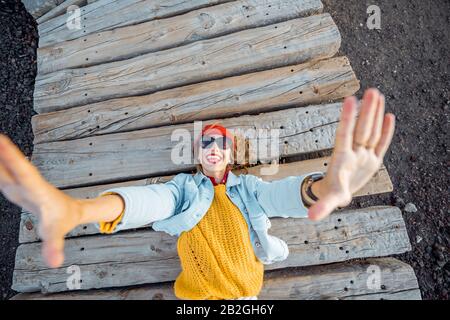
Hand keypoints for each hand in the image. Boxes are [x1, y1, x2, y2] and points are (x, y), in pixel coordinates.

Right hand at [0, 134, 81, 267]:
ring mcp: (19, 183)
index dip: (11, 157)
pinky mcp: (13, 186)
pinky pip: (0, 173)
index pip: (23, 172)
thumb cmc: (63, 219)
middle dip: (0, 149)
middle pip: (11, 163)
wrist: (68, 209)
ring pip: (3, 166)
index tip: (1, 140)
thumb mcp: (57, 233)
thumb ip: (54, 246)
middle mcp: (27, 182)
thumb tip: (55, 263)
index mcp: (37, 189)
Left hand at [307, 88, 394, 220]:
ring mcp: (363, 155)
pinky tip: (389, 115)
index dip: (347, 118)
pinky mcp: (373, 160)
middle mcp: (354, 153)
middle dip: (366, 111)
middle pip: (361, 129)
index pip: (345, 134)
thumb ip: (322, 206)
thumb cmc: (331, 194)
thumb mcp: (328, 200)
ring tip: (376, 94)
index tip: (350, 100)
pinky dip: (386, 131)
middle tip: (370, 90)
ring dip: (374, 114)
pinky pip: (381, 143)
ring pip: (371, 131)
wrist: (336, 193)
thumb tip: (310, 217)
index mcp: (342, 159)